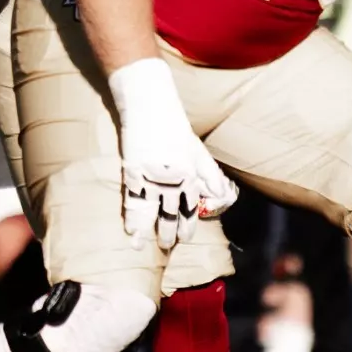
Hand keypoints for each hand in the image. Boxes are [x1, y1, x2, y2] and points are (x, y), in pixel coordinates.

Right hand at [111, 58, 236, 250]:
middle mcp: (172, 180)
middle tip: (166, 247)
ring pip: (151, 212)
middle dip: (168, 233)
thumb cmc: (174, 125)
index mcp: (190, 174)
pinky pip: (132, 201)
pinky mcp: (132, 171)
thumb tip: (221, 195)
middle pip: (171, 214)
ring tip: (144, 246)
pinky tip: (130, 231)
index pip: (190, 208)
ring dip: (148, 231)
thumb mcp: (197, 149)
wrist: (148, 104)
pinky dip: (131, 218)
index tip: (184, 238)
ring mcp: (151, 177)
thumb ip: (208, 174)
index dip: (187, 225)